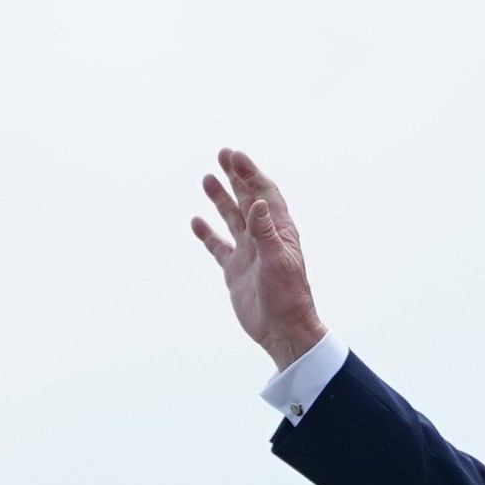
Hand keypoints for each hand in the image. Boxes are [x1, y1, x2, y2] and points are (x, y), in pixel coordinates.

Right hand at [190, 148, 328, 369]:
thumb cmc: (288, 298)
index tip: (235, 156)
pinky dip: (207, 234)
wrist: (283, 331)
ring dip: (220, 198)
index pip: (264, 194)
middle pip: (247, 199)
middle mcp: (264, 238)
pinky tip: (196, 221)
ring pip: (232, 218)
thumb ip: (266, 233)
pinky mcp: (235, 270)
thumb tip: (256, 203)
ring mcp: (248, 253)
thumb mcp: (278, 263)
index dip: (251, 174)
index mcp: (280, 232)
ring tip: (207, 178)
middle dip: (236, 177)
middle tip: (222, 154)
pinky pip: (218, 247)